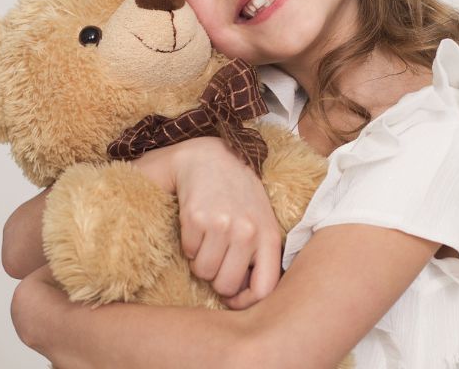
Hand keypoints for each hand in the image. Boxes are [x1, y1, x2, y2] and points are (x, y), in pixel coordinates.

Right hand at [172, 137, 282, 309]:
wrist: (211, 157)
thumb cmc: (239, 195)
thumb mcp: (262, 221)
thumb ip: (261, 256)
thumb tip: (245, 297)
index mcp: (269, 235)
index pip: (264, 289)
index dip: (245, 302)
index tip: (233, 297)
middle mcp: (247, 232)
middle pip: (227, 285)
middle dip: (217, 279)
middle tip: (217, 258)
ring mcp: (222, 224)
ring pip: (204, 272)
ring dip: (201, 261)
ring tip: (207, 240)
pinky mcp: (196, 218)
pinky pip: (189, 252)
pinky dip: (189, 245)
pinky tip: (197, 225)